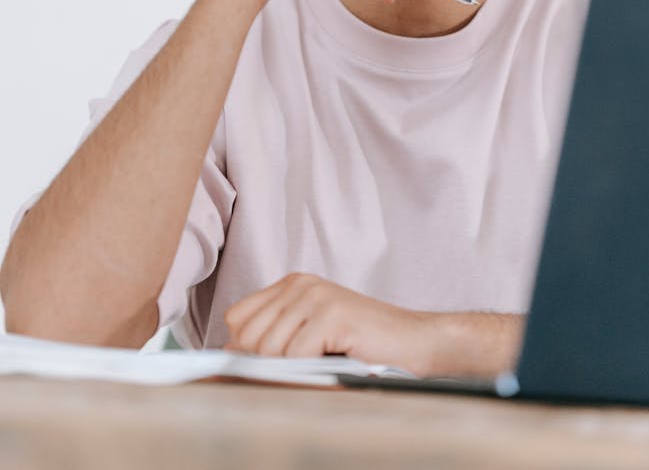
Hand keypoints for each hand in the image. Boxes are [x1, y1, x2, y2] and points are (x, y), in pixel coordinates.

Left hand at [223, 273, 437, 376]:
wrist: (414, 341)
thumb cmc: (363, 345)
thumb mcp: (309, 336)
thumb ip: (271, 339)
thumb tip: (227, 356)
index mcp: (292, 285)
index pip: (237, 318)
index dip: (245, 348)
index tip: (268, 365)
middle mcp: (300, 284)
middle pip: (248, 337)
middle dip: (268, 364)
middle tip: (303, 368)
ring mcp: (316, 297)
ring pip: (269, 349)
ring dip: (292, 369)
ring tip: (321, 363)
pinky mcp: (331, 314)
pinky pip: (295, 357)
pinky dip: (310, 372)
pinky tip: (333, 361)